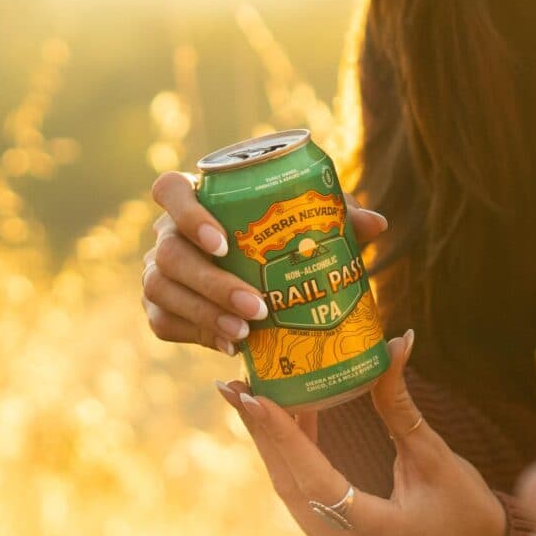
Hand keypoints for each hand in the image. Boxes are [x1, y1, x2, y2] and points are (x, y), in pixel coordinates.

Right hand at [142, 169, 386, 353]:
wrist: (261, 278)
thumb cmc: (284, 237)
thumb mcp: (309, 222)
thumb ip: (337, 216)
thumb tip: (377, 225)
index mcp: (196, 199)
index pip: (169, 190)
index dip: (188, 214)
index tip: (224, 242)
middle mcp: (167, 233)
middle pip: (170, 253)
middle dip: (212, 283)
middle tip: (257, 306)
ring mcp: (158, 271)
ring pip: (162, 291)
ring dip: (205, 314)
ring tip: (246, 333)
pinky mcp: (160, 309)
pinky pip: (164, 324)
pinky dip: (197, 335)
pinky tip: (230, 346)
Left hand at [218, 333, 511, 535]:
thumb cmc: (468, 510)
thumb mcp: (435, 457)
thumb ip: (401, 406)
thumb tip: (395, 344)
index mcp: (374, 532)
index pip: (315, 478)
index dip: (284, 435)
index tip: (254, 396)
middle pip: (290, 484)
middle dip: (262, 432)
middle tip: (235, 385)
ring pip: (292, 492)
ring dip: (272, 444)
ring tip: (249, 396)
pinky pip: (304, 497)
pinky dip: (293, 459)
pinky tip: (285, 420)